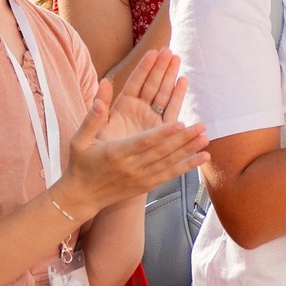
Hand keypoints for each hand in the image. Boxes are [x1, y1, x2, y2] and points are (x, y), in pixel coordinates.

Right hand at [61, 66, 208, 214]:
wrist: (82, 196)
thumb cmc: (80, 163)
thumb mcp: (79, 140)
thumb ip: (92, 117)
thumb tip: (101, 88)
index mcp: (116, 152)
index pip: (144, 141)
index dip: (163, 133)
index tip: (180, 122)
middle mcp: (131, 166)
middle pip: (162, 151)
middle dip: (183, 139)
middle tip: (202, 126)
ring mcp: (141, 177)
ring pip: (170, 162)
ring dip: (189, 150)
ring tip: (206, 138)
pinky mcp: (147, 184)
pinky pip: (171, 174)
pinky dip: (188, 166)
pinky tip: (203, 157)